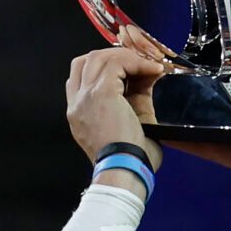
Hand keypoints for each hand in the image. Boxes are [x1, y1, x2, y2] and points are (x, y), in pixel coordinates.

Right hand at [65, 47, 163, 169]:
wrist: (126, 172)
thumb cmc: (132, 160)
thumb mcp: (132, 124)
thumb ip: (135, 100)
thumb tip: (148, 77)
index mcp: (80, 113)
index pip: (82, 76)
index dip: (106, 67)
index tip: (131, 72)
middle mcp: (77, 103)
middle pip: (87, 61)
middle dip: (115, 57)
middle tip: (140, 64)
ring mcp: (86, 97)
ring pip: (99, 58)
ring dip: (126, 58)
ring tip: (148, 66)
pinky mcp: (101, 94)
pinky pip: (117, 64)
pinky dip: (137, 62)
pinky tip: (153, 70)